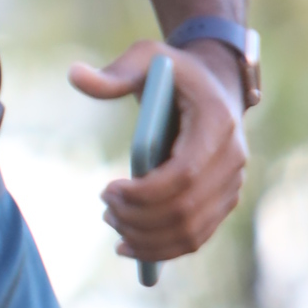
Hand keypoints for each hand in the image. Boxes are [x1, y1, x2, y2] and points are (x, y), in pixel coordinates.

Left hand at [70, 40, 247, 266]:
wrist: (216, 84)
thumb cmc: (175, 72)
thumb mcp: (147, 57)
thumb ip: (114, 72)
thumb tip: (74, 75)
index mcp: (217, 124)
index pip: (184, 175)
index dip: (144, 192)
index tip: (107, 190)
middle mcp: (233, 159)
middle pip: (185, 210)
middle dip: (138, 218)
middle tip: (104, 209)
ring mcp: (232, 183)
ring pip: (191, 231)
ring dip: (147, 239)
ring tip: (112, 223)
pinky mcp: (224, 200)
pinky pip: (195, 237)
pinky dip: (162, 250)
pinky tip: (128, 248)